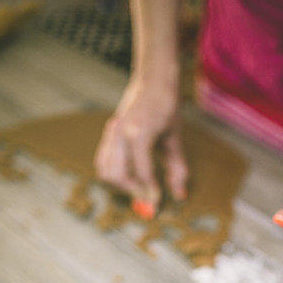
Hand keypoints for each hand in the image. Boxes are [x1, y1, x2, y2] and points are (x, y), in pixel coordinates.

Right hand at [94, 75, 187, 217]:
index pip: (142, 173)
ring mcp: (111, 132)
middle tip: (148, 195)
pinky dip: (113, 172)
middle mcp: (121, 133)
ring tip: (138, 184)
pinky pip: (103, 161)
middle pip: (118, 175)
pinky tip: (130, 173)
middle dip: (132, 190)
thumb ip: (176, 168)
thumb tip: (179, 195)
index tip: (157, 204)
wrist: (153, 78)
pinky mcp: (108, 133)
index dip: (150, 192)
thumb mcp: (175, 138)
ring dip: (121, 183)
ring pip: (105, 170)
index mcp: (139, 133)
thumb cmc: (167, 106)